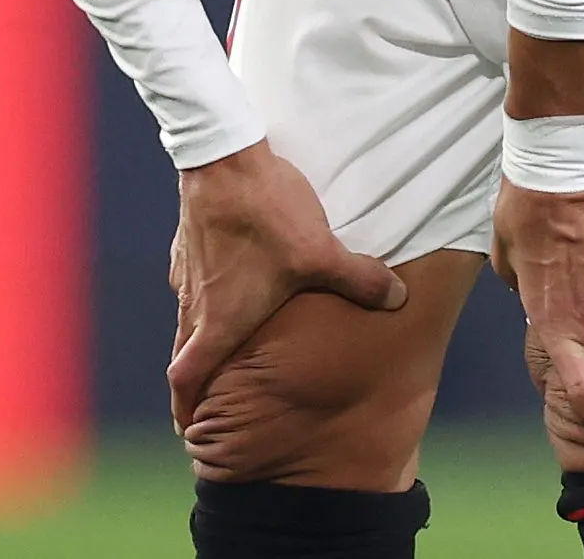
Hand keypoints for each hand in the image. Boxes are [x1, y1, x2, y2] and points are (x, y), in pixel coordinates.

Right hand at [164, 141, 405, 431]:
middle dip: (196, 380)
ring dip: (203, 335)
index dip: (185, 408)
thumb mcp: (321, 252)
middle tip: (211, 395)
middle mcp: (194, 303)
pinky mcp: (188, 243)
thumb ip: (360, 280)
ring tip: (229, 340)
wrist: (224, 155)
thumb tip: (398, 298)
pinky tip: (232, 282)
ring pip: (189, 317)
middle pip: (185, 353)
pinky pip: (194, 283)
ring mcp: (186, 272)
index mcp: (219, 321)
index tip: (190, 429)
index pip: (186, 378)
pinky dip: (207, 297)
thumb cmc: (267, 213)